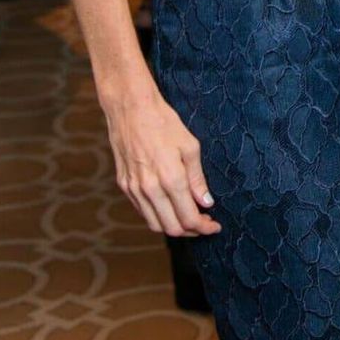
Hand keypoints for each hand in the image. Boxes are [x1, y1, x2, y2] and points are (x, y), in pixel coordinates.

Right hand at [102, 80, 220, 236]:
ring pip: (155, 224)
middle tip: (204, 223)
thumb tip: (206, 202)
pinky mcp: (124, 185)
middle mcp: (150, 189)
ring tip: (188, 217)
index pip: (189, 218)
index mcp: (170, 179)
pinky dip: (158, 216)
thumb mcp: (189, 146)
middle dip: (191, 231)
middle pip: (172, 228)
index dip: (204, 227)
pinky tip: (169, 206)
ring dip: (173, 227)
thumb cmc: (164, 122)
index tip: (215, 226)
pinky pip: (142, 211)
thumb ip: (197, 179)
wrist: (131, 108)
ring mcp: (134, 189)